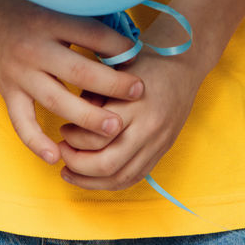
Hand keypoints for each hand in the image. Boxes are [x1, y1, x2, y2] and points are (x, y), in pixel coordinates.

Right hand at [0, 0, 144, 166]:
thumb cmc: (29, 7)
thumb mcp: (56, 3)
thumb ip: (86, 19)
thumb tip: (127, 40)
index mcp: (50, 21)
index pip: (91, 34)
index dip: (118, 46)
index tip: (139, 56)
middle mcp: (34, 48)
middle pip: (78, 70)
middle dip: (111, 85)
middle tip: (139, 93)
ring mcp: (19, 73)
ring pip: (56, 101)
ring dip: (87, 117)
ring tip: (115, 129)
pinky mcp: (7, 92)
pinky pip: (21, 122)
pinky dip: (36, 142)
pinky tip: (56, 157)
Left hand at [57, 44, 206, 191]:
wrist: (182, 65)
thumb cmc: (143, 61)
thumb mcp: (114, 70)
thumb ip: (93, 96)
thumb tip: (71, 121)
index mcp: (135, 104)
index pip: (98, 135)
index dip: (74, 138)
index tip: (62, 129)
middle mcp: (148, 128)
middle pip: (109, 163)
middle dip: (79, 165)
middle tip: (61, 153)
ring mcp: (158, 143)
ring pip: (121, 177)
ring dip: (91, 181)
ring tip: (70, 171)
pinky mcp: (162, 151)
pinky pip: (135, 178)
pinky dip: (111, 183)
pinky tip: (93, 178)